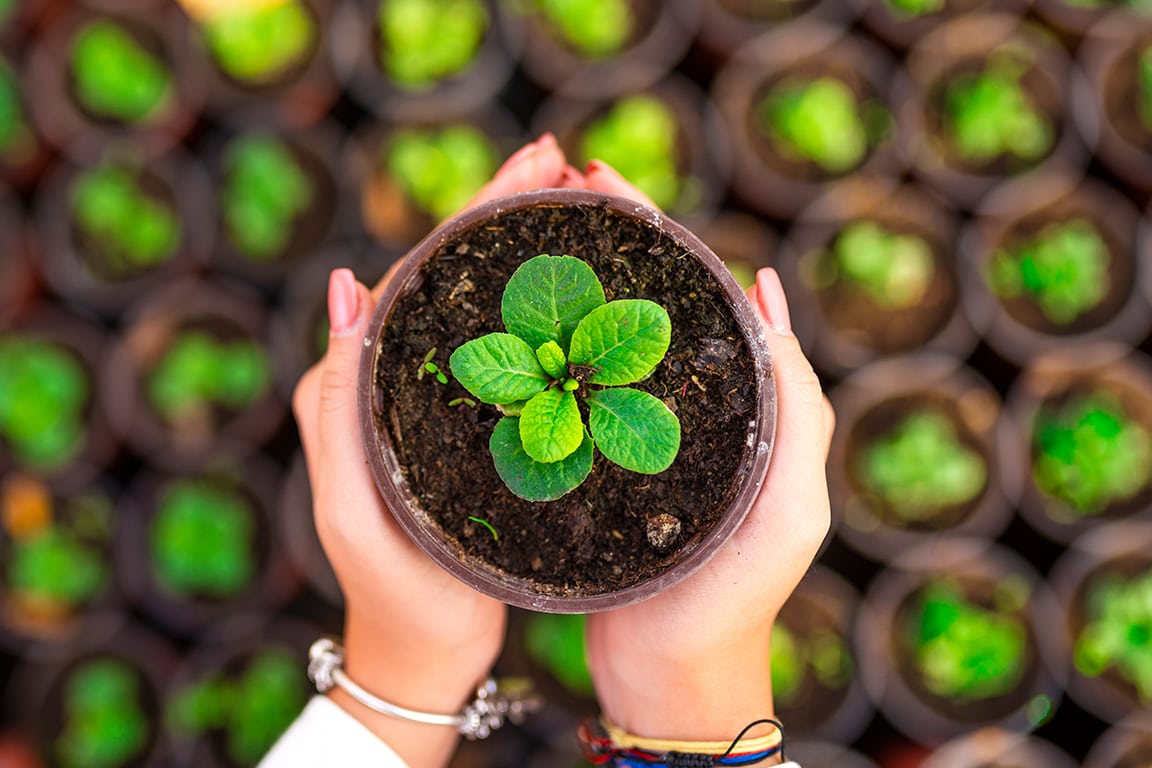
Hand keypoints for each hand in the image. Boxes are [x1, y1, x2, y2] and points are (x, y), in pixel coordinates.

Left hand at [290, 133, 569, 765]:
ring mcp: (433, 397)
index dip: (471, 216)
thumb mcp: (358, 505)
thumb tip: (346, 286)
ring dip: (522, 247)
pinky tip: (576, 286)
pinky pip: (503, 348)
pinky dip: (536, 307)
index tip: (530, 171)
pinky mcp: (469, 423)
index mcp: (355, 384)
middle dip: (501, 211)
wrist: (422, 653)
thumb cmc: (393, 591)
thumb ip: (337, 403)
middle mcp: (391, 379)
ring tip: (574, 199)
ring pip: (478, 304)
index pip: (412, 275)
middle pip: (448, 275)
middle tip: (562, 163)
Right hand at [577, 169, 834, 741]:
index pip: (702, 296)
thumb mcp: (788, 507)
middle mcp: (694, 412)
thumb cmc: (733, 602)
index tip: (607, 184)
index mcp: (746, 408)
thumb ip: (797, 407)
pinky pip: (578, 389)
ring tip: (528, 233)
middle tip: (555, 187)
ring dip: (575, 283)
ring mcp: (642, 437)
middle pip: (649, 305)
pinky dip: (550, 346)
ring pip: (607, 340)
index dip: (660, 234)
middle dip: (609, 241)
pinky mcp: (600, 466)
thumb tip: (767, 295)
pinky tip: (516, 322)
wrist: (672, 681)